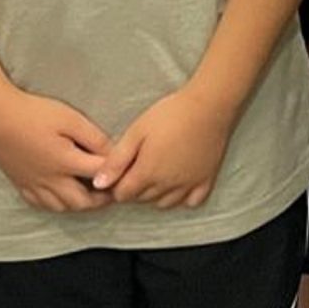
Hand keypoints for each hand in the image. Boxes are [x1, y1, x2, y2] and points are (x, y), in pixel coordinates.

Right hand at [0, 89, 113, 212]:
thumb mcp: (72, 119)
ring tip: (93, 194)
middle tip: (114, 191)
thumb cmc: (35, 113)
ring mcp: (33, 185)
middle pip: (82, 202)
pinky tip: (63, 195)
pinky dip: (57, 205)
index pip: (100, 176)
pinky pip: (42, 205)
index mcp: (65, 162)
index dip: (117, 175)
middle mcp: (50, 180)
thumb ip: (95, 138)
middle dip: (101, 200)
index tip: (128, 172)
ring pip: (62, 207)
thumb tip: (112, 153)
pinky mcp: (20, 184)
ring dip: (80, 205)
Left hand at [98, 86, 233, 209]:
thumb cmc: (170, 114)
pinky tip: (179, 183)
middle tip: (137, 167)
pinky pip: (192, 202)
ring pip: (164, 203)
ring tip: (156, 173)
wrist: (209, 105)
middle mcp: (167, 185)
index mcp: (147, 173)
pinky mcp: (206, 179)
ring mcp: (188, 184)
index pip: (122, 195)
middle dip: (134, 188)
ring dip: (155, 194)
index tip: (120, 170)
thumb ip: (116, 161)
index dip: (117, 184)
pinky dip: (183, 198)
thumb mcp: (136, 133)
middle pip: (141, 199)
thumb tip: (99, 184)